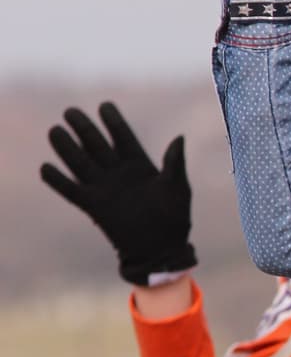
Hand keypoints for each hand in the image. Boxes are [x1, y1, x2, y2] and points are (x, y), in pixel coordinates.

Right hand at [40, 102, 196, 285]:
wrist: (161, 251)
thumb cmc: (174, 220)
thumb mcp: (178, 188)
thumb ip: (175, 164)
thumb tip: (179, 138)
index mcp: (140, 165)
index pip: (123, 137)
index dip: (113, 121)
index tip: (104, 106)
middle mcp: (118, 173)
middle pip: (96, 145)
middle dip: (84, 128)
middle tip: (70, 111)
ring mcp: (104, 188)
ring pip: (80, 162)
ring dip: (66, 148)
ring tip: (54, 131)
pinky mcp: (93, 207)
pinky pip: (71, 191)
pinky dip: (58, 181)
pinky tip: (45, 168)